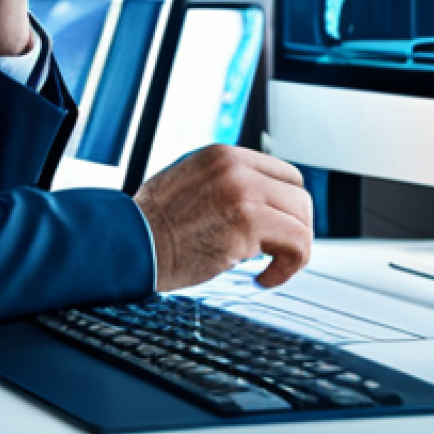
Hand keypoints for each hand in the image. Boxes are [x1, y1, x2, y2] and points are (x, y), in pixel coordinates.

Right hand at [134, 145, 312, 291]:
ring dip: (293, 250)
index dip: (284, 206)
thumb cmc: (153, 225)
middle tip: (274, 252)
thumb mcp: (188, 183)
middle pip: (299, 195)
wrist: (130, 242)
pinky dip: (288, 267)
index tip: (273, 230)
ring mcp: (243, 191)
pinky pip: (297, 244)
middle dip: (293, 228)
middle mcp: (236, 166)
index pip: (282, 173)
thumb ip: (222, 183)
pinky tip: (263, 278)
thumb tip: (257, 199)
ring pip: (303, 219)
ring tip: (268, 268)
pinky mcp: (248, 222)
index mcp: (222, 155)